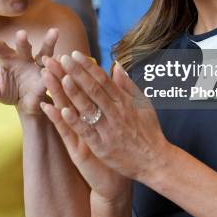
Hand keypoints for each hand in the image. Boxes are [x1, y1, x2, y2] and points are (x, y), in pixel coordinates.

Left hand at [0, 28, 57, 114]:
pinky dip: (59, 65)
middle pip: (23, 47)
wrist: (28, 99)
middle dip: (22, 41)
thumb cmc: (10, 90)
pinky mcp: (51, 75)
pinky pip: (55, 70)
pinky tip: (64, 58)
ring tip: (55, 32)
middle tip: (21, 34)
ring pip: (45, 52)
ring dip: (49, 42)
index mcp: (8, 59)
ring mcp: (38, 65)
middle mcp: (24, 58)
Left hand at [45, 52, 169, 181]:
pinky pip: (86, 132)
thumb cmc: (149, 132)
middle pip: (94, 89)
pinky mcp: (102, 147)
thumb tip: (117, 65)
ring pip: (88, 108)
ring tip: (61, 78)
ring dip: (74, 92)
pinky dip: (74, 121)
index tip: (74, 54)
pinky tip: (62, 110)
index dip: (88, 66)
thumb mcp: (143, 104)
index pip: (103, 79)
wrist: (155, 162)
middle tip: (61, 59)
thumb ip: (128, 85)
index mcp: (124, 101)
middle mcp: (116, 113)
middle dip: (77, 73)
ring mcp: (108, 130)